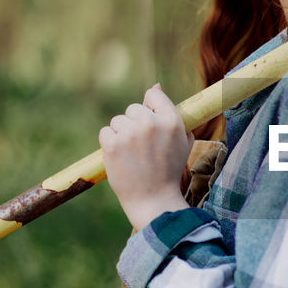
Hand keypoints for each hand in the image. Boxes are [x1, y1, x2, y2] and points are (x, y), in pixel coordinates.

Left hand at [99, 83, 192, 229]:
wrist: (153, 200)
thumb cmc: (169, 171)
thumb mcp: (181, 141)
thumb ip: (170, 113)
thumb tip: (154, 86)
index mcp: (171, 121)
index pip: (153, 95)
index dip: (150, 109)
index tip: (150, 126)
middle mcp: (150, 123)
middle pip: (133, 109)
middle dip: (134, 124)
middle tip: (142, 148)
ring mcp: (130, 133)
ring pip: (117, 121)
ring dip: (121, 135)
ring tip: (132, 156)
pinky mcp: (112, 145)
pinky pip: (105, 132)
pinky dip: (110, 144)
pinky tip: (121, 159)